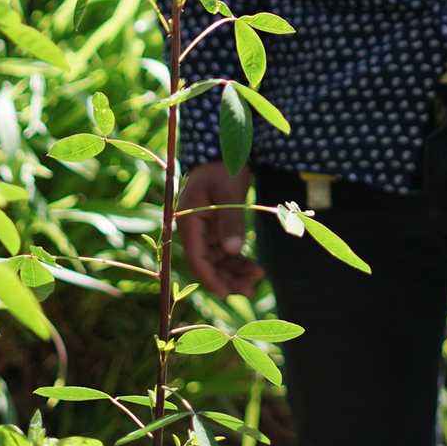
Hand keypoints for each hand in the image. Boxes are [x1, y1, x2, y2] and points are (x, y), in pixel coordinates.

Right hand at [177, 162, 263, 295]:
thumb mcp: (229, 192)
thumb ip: (230, 222)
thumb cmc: (223, 167)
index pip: (196, 258)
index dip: (210, 278)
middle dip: (227, 279)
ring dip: (235, 272)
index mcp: (189, 221)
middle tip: (250, 291)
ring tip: (258, 279)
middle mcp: (194, 229)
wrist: (225, 151)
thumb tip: (233, 252)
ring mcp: (205, 230)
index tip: (227, 293)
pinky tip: (254, 268)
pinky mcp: (217, 228)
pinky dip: (239, 260)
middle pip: (208, 263)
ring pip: (218, 260)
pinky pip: (226, 250)